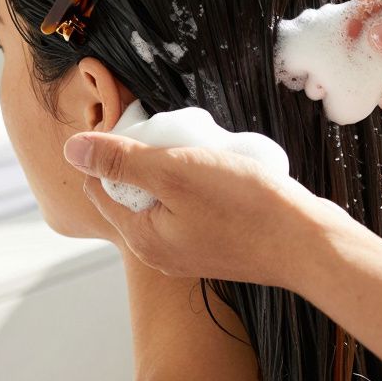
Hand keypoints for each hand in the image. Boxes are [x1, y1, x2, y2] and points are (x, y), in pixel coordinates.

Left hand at [61, 132, 349, 288]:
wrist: (309, 244)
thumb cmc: (244, 207)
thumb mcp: (174, 172)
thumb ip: (121, 161)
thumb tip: (72, 150)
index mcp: (142, 239)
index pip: (100, 190)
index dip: (110, 153)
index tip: (137, 127)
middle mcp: (161, 252)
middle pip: (132, 195)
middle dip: (145, 161)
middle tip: (173, 136)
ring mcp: (191, 252)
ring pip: (165, 200)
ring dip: (174, 170)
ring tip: (200, 150)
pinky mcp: (219, 245)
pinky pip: (193, 208)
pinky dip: (199, 185)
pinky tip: (222, 170)